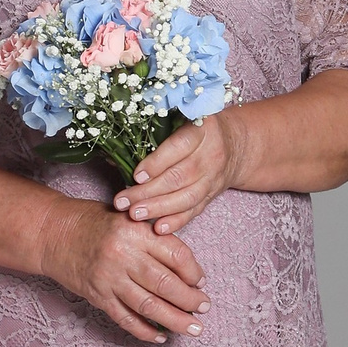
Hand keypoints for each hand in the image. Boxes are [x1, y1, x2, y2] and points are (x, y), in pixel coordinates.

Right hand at [43, 202, 209, 343]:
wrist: (53, 233)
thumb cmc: (95, 222)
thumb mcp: (128, 217)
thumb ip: (155, 238)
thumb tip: (188, 268)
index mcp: (135, 231)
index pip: (176, 255)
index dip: (194, 272)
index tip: (201, 281)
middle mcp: (123, 255)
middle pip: (166, 284)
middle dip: (190, 300)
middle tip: (204, 308)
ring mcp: (109, 278)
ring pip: (149, 306)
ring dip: (175, 320)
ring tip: (193, 328)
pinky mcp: (98, 296)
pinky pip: (125, 318)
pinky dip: (145, 330)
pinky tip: (160, 336)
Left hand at [112, 110, 246, 234]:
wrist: (232, 144)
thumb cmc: (194, 129)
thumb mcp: (180, 119)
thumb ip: (153, 133)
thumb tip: (115, 155)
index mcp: (202, 129)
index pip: (179, 146)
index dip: (157, 162)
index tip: (136, 175)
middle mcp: (211, 154)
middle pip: (179, 176)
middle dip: (149, 191)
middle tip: (124, 201)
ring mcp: (213, 177)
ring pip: (187, 197)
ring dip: (159, 208)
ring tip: (135, 214)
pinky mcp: (211, 195)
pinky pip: (194, 211)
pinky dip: (176, 221)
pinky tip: (158, 228)